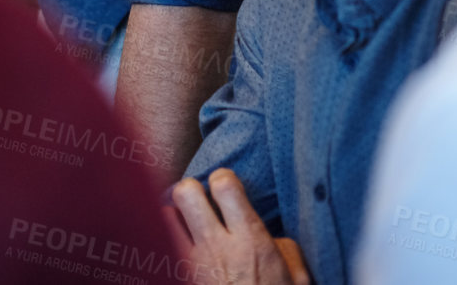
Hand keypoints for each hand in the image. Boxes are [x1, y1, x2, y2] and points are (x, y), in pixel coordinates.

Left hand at [168, 169, 309, 284]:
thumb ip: (284, 249)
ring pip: (165, 218)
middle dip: (190, 191)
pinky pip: (161, 251)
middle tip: (200, 204)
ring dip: (173, 220)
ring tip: (184, 229)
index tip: (226, 191)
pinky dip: (167, 249)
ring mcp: (191, 267)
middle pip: (185, 192)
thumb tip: (273, 237)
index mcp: (249, 240)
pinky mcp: (179, 281)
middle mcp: (215, 248)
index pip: (225, 183)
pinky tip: (177, 257)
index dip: (224, 181)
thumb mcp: (295, 279)